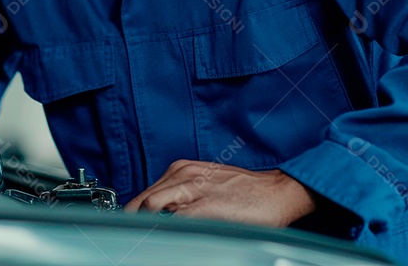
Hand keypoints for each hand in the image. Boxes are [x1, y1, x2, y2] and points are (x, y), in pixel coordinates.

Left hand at [124, 159, 317, 227]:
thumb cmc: (245, 191)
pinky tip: (162, 239)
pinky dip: (161, 229)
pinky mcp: (204, 207)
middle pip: (142, 199)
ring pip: (150, 205)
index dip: (134, 212)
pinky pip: (172, 219)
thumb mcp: (207, 182)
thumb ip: (182, 194)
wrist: (276, 192)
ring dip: (143, 223)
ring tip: (141, 239)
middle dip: (132, 219)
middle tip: (130, 237)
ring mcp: (193, 189)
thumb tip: (160, 213)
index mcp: (183, 169)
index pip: (145, 192)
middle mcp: (184, 174)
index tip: (130, 226)